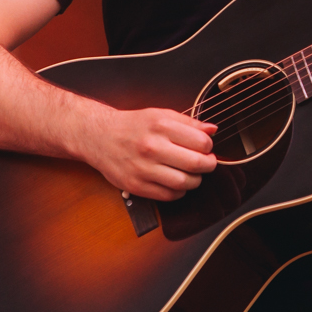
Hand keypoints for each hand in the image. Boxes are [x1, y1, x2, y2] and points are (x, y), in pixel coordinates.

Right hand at [76, 106, 217, 201]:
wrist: (99, 136)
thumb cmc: (133, 126)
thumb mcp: (160, 115)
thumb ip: (188, 122)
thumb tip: (213, 130)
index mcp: (160, 126)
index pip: (201, 142)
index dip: (209, 147)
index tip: (206, 148)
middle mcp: (152, 147)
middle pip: (195, 164)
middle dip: (208, 165)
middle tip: (207, 163)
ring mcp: (143, 168)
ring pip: (184, 183)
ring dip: (195, 180)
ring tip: (192, 174)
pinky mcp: (136, 185)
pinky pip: (169, 195)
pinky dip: (178, 191)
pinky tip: (176, 182)